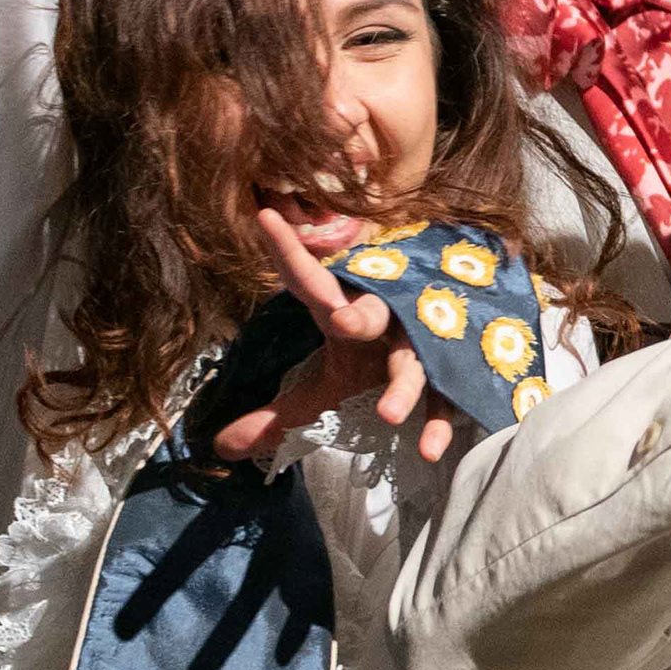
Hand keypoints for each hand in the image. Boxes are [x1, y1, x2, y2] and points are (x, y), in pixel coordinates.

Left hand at [209, 212, 455, 465]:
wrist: (452, 348)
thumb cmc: (376, 360)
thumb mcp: (328, 385)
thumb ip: (279, 417)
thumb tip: (218, 447)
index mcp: (347, 308)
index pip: (311, 280)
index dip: (289, 253)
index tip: (266, 218)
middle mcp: (387, 317)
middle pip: (373, 312)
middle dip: (361, 316)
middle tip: (342, 322)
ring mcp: (423, 343)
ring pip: (413, 358)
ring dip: (402, 384)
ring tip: (387, 415)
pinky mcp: (452, 373)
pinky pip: (446, 398)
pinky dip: (438, 425)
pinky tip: (428, 451)